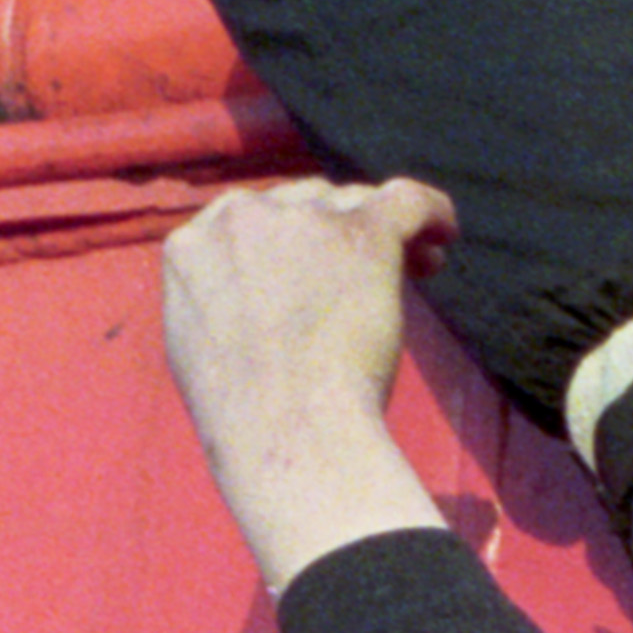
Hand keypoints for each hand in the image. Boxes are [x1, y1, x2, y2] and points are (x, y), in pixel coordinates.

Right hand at [153, 176, 455, 583]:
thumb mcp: (194, 340)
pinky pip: (408, 200)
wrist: (285, 432)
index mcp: (190, 246)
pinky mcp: (363, 233)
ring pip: (351, 203)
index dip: (286, 241)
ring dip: (378, 235)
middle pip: (301, 203)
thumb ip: (218, 294)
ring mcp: (301, 220)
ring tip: (413, 273)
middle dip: (333, 234)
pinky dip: (432, 213)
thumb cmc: (243, 411)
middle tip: (364, 280)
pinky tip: (443, 234)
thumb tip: (256, 287)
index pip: (246, 219)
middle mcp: (240, 218)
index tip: (313, 269)